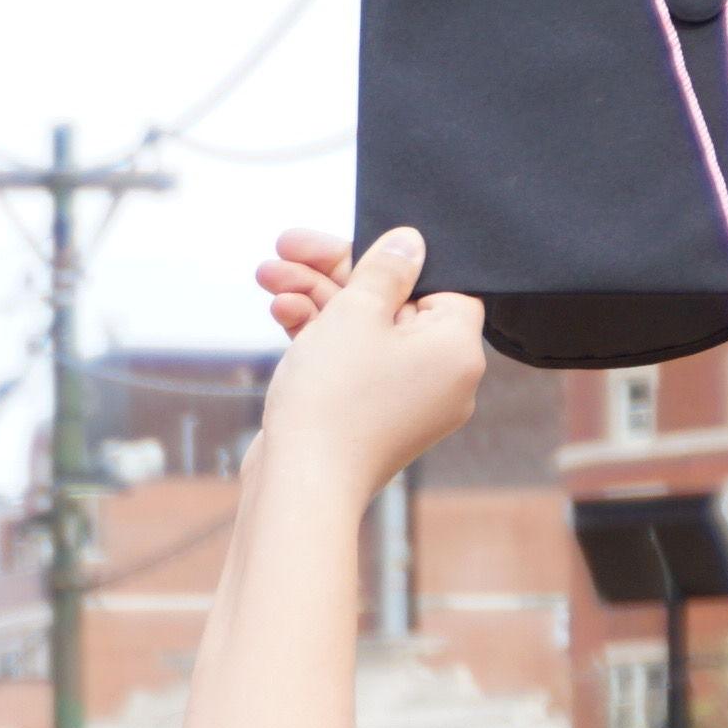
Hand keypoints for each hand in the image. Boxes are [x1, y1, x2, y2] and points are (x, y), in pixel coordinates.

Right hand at [249, 223, 487, 497]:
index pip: (442, 287)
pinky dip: (323, 342)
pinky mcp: (372, 420)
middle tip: (289, 249)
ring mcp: (407, 404)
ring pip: (366, 334)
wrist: (301, 485)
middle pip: (394, 305)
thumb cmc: (334, 400)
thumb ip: (384, 270)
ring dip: (318, 303)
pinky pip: (355, 366)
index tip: (352, 254)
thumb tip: (410, 242)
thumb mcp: (357, 313)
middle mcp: (444, 380)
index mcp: (458, 350)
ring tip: (269, 278)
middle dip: (335, 276)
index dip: (396, 267)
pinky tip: (282, 314)